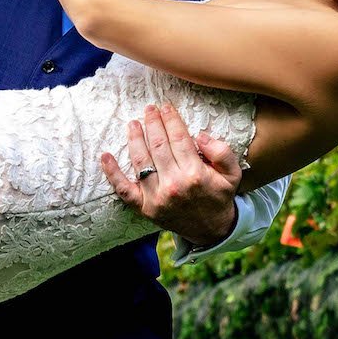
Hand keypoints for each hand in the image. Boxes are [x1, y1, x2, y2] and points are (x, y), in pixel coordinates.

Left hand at [102, 104, 241, 248]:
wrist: (211, 230)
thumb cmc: (219, 197)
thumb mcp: (232, 174)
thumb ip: (222, 152)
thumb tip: (200, 136)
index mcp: (195, 174)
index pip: (179, 138)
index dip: (171, 119)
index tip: (166, 107)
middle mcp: (174, 185)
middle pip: (158, 145)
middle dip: (153, 123)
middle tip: (149, 109)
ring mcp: (156, 198)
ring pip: (141, 161)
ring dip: (135, 139)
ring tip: (133, 123)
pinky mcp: (144, 208)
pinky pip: (124, 190)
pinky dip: (112, 173)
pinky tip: (105, 156)